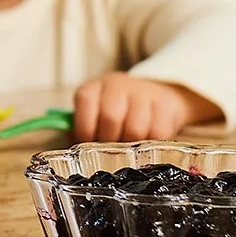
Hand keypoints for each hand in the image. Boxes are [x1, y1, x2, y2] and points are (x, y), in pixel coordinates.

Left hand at [73, 73, 220, 141]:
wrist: (155, 97)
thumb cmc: (118, 113)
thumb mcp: (95, 115)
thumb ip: (82, 129)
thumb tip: (70, 146)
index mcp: (94, 87)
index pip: (85, 101)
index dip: (85, 128)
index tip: (89, 143)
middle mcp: (117, 85)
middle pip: (111, 116)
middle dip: (109, 141)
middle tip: (111, 151)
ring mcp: (143, 92)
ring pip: (135, 128)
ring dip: (131, 147)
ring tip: (129, 149)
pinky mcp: (166, 105)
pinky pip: (158, 134)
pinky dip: (151, 145)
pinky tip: (147, 143)